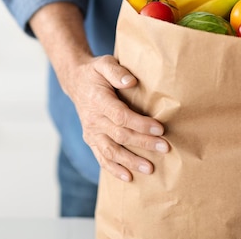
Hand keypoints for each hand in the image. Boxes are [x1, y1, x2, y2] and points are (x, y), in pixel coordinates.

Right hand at [63, 55, 169, 181]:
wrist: (75, 81)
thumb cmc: (95, 72)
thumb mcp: (104, 63)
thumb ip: (116, 71)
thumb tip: (130, 81)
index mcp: (98, 100)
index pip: (120, 116)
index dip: (140, 124)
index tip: (160, 128)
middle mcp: (93, 119)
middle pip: (120, 135)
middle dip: (143, 143)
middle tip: (165, 148)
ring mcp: (91, 132)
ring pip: (111, 151)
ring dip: (130, 161)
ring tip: (150, 168)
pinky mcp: (91, 140)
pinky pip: (101, 157)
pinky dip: (114, 169)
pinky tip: (128, 177)